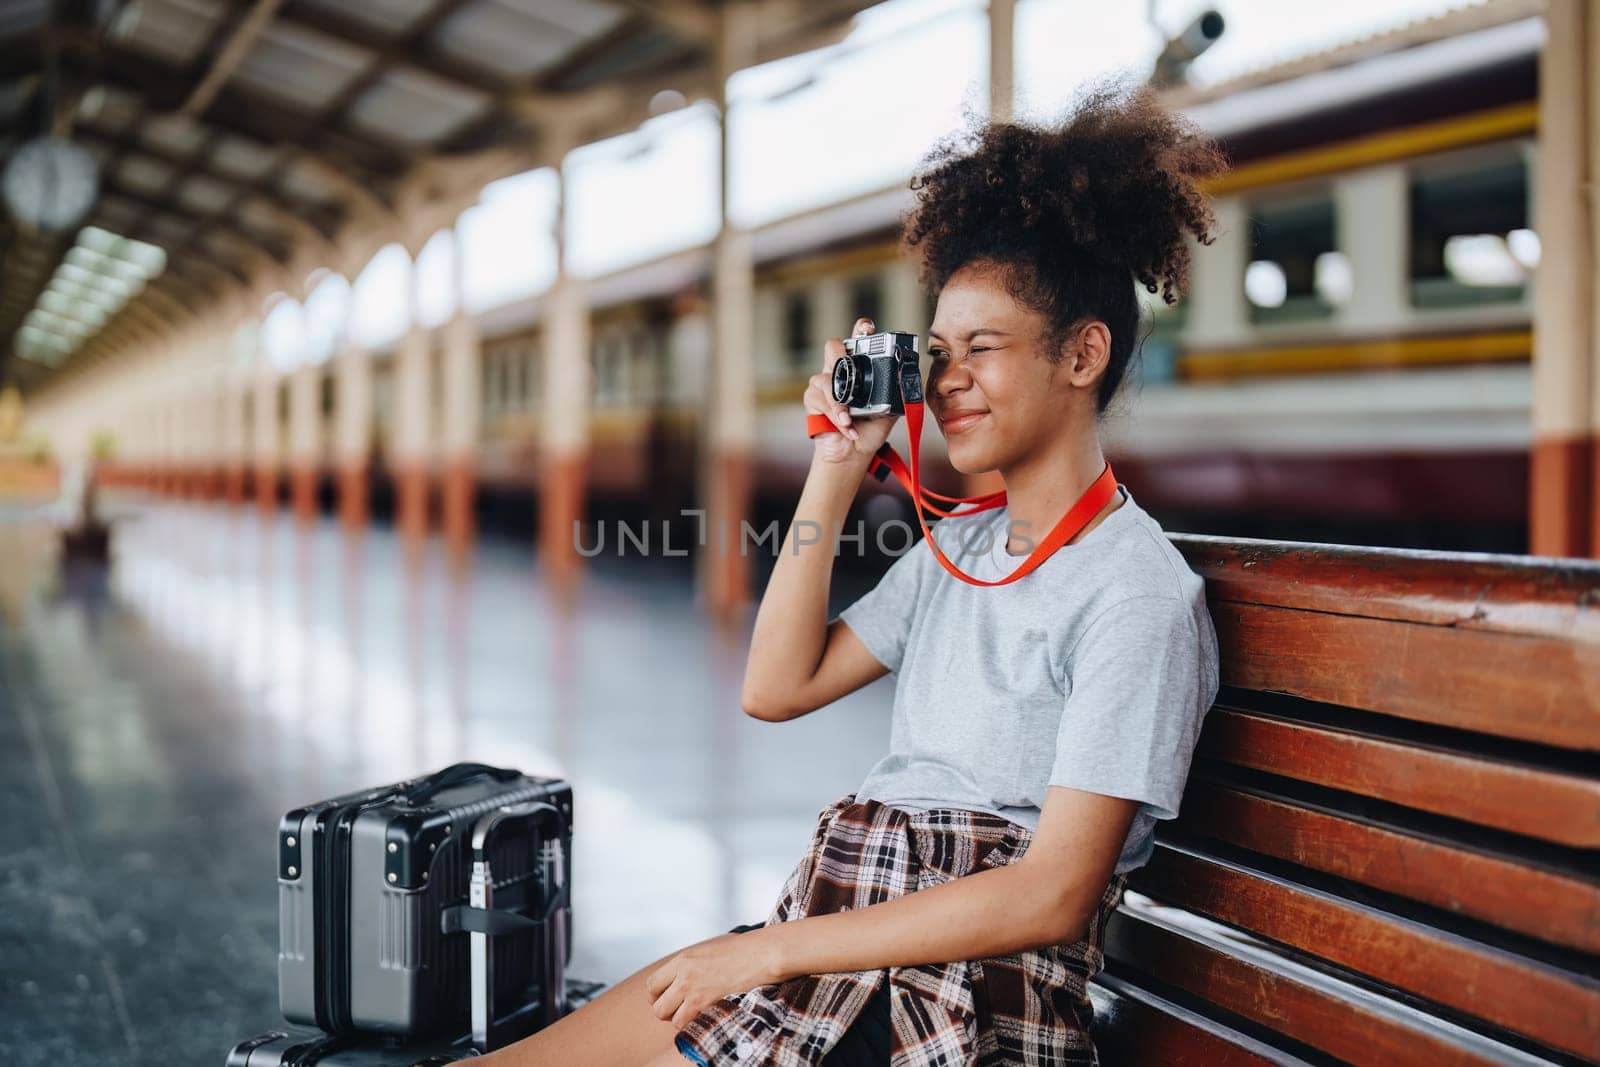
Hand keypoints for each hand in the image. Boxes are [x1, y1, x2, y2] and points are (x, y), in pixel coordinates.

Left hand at [643, 929, 784, 1029]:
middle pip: (657, 1007)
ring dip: (682, 1020)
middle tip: (682, 1009)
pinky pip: (688, 1025)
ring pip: (672, 1020)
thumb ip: (689, 966)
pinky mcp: (708, 1004)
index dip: (657, 996)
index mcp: (682, 960)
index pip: (651, 985)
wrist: (762, 954)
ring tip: (697, 1013)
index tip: (669, 998)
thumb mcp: (707, 952)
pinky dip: (695, 1025)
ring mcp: (695, 992)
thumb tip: (679, 981)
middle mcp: (684, 976)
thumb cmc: (741, 951)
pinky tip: (707, 1015)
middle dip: (668, 1012)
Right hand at [807, 316, 899, 465]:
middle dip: (839, 355)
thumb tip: (907, 376)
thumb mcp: (890, 409)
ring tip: (850, 418)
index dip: (860, 329)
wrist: (854, 453)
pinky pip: (821, 399)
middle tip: (847, 367)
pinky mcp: (813, 399)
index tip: (867, 327)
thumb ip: (896, 392)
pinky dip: (836, 415)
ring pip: (826, 378)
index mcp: (859, 368)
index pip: (858, 341)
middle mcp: (839, 371)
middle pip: (833, 347)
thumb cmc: (870, 428)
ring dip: (839, 401)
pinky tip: (846, 426)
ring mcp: (824, 383)